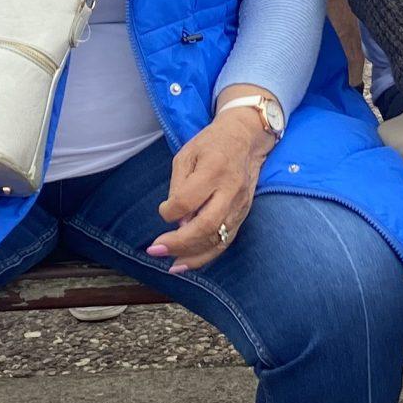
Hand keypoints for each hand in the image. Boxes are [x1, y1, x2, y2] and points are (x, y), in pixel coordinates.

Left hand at [151, 105, 275, 272]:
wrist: (246, 138)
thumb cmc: (211, 144)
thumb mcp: (186, 154)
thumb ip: (179, 186)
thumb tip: (176, 219)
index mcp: (214, 169)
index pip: (188, 200)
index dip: (170, 211)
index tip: (163, 211)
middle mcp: (231, 190)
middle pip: (206, 225)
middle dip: (179, 243)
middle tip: (156, 249)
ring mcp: (240, 204)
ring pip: (218, 239)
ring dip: (192, 255)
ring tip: (170, 264)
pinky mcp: (243, 214)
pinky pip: (225, 241)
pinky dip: (205, 256)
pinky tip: (186, 264)